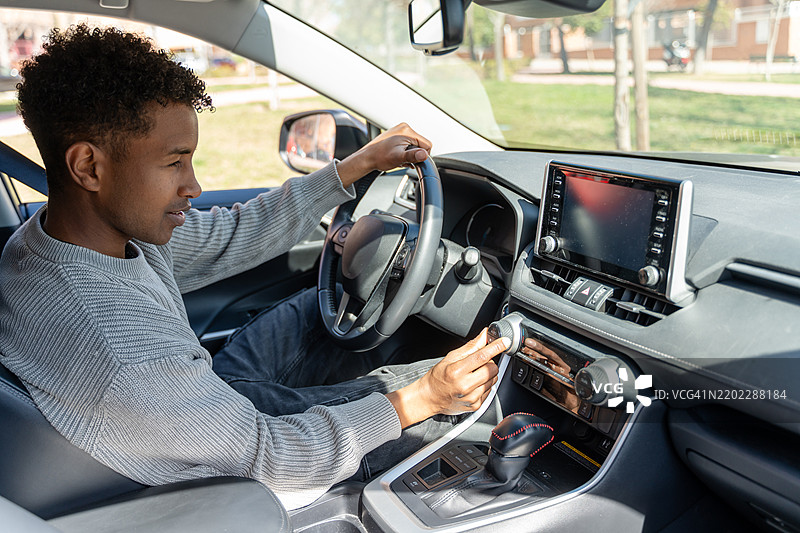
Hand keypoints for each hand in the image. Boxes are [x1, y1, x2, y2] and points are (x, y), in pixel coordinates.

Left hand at [335, 123, 431, 187]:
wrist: (367, 158)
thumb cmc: (379, 157)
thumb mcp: (398, 158)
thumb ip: (413, 156)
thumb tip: (424, 155)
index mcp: (407, 131)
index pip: (427, 144)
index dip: (422, 155)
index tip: (412, 160)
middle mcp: (404, 128)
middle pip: (421, 144)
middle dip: (414, 154)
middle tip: (403, 159)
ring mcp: (400, 131)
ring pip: (414, 145)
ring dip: (409, 154)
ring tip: (398, 158)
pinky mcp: (397, 135)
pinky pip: (408, 144)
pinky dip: (405, 152)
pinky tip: (397, 155)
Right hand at [385, 329, 507, 427]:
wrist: (430, 398)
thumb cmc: (438, 377)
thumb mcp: (450, 357)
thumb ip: (471, 347)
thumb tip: (484, 335)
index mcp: (456, 371)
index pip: (481, 356)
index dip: (495, 347)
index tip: (504, 341)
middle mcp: (465, 386)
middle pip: (492, 368)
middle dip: (489, 362)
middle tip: (478, 364)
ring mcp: (471, 397)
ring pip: (493, 379)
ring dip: (488, 374)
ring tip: (474, 375)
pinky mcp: (476, 405)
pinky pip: (490, 390)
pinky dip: (485, 384)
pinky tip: (474, 384)